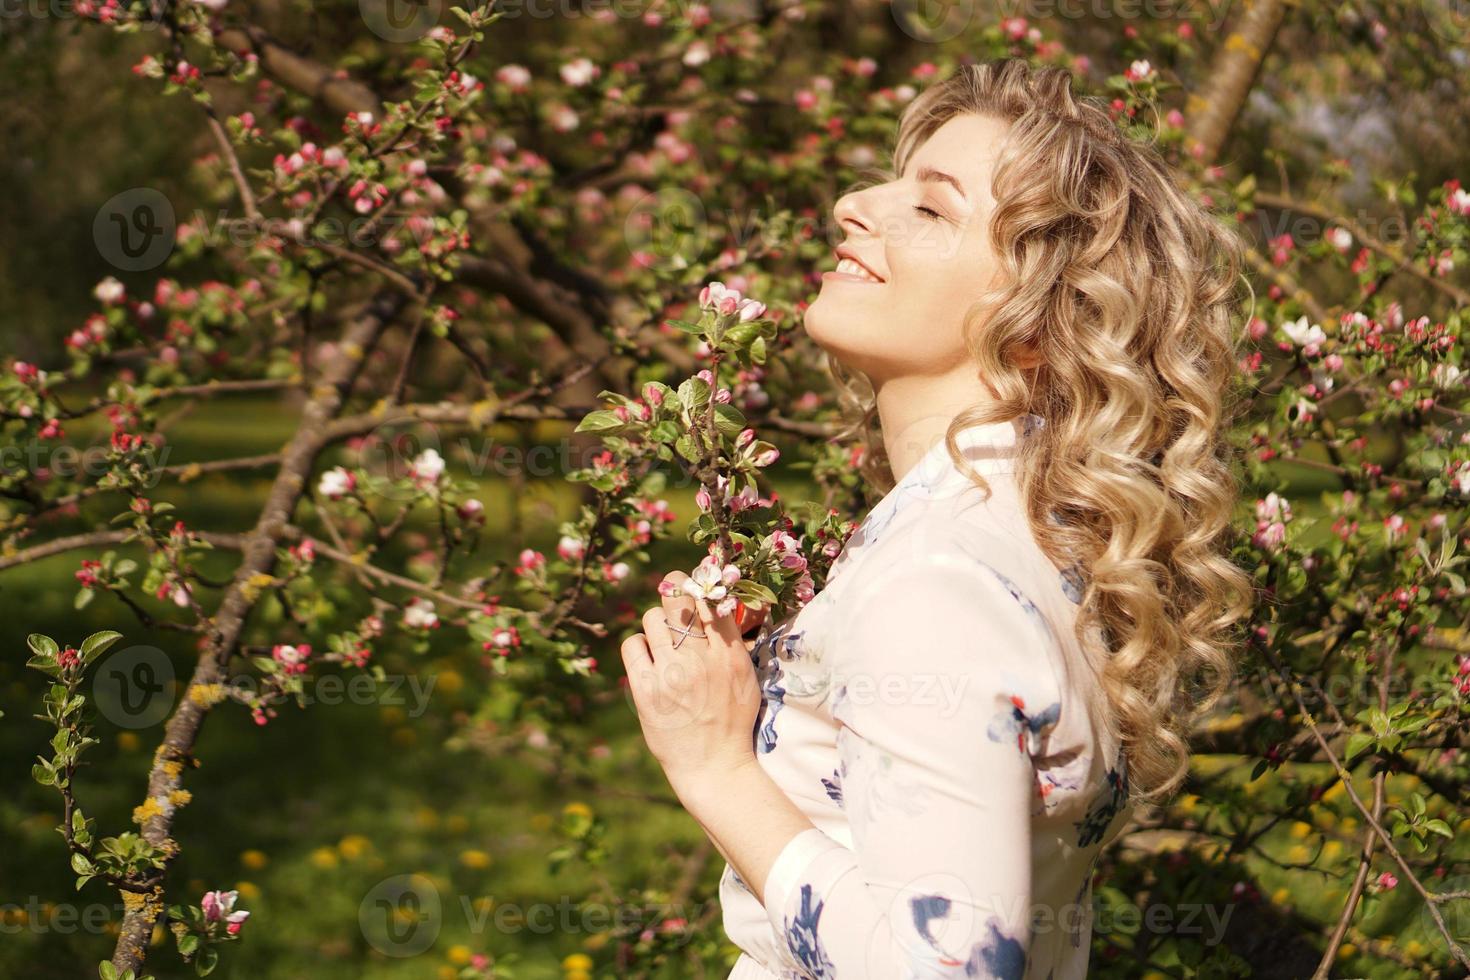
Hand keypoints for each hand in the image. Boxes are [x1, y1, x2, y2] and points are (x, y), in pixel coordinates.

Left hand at [620, 571, 763, 802]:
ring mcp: (670, 674)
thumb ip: (731, 642)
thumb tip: (716, 602)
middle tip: (671, 594)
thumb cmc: (732, 720)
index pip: (711, 600)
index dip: (698, 584)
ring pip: (653, 618)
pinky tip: (648, 658)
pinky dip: (639, 646)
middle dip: (672, 589)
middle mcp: (700, 660)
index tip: (691, 585)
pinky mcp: (645, 689)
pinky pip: (633, 644)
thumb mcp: (744, 678)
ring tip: (663, 641)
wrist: (713, 765)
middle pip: (677, 600)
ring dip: (657, 624)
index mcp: (729, 655)